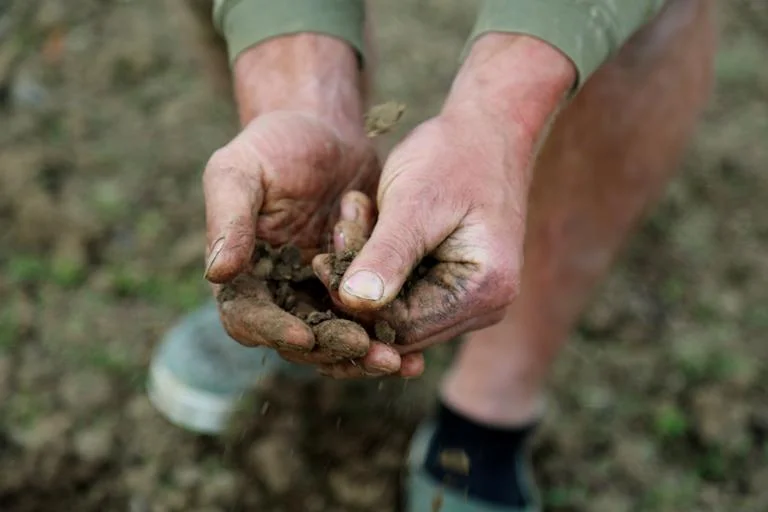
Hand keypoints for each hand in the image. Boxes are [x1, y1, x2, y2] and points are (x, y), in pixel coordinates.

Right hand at [203, 36, 422, 376]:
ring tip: (400, 363)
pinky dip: (386, 336)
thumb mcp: (241, 171)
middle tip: (369, 354)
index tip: (306, 336)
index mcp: (241, 274)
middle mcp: (276, 294)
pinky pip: (367, 322)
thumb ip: (228, 220)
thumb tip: (217, 274)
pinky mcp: (352, 288)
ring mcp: (316, 294)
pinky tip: (415, 352)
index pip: (249, 318)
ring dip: (364, 356)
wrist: (327, 132)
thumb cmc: (275, 145)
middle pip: (298, 340)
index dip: (275, 331)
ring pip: (336, 340)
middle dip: (333, 350)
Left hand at [313, 34, 575, 377]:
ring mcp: (470, 300)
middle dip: (358, 284)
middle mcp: (484, 308)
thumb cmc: (454, 156)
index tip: (324, 259)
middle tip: (340, 229)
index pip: (402, 327)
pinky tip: (367, 221)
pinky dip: (378, 261)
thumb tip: (355, 303)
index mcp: (484, 292)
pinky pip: (404, 290)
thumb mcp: (415, 202)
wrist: (487, 129)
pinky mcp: (453, 286)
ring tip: (355, 213)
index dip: (355, 304)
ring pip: (396, 308)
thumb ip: (388, 254)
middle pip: (398, 326)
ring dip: (365, 267)